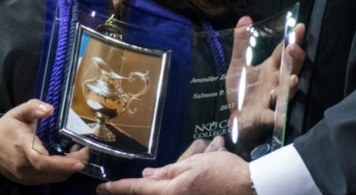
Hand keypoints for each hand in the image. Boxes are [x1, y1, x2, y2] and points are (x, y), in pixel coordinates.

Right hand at [0, 99, 89, 185]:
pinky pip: (50, 179)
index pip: (42, 161)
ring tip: (78, 151)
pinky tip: (68, 158)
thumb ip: (33, 108)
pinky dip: (62, 171)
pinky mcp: (29, 181)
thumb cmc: (5, 129)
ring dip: (70, 167)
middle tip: (86, 149)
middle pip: (54, 172)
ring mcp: (27, 177)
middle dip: (74, 163)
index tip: (80, 158)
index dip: (63, 163)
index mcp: (22, 149)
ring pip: (54, 178)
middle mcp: (24, 167)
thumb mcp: (17, 113)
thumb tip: (49, 109)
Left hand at [96, 150, 251, 194]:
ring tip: (172, 177)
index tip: (101, 188)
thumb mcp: (196, 163)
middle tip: (134, 181)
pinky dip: (177, 190)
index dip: (117, 188)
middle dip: (144, 187)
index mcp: (171, 192)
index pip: (136, 190)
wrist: (254, 189)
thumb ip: (170, 171)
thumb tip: (148, 176)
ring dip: (163, 186)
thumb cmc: (225, 172)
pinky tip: (186, 182)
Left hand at [225, 16, 305, 152]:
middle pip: (289, 68)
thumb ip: (241, 44)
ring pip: (285, 91)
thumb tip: (245, 18)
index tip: (299, 27)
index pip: (283, 51)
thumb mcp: (238, 65)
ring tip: (293, 78)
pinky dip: (278, 117)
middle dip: (294, 59)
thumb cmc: (241, 91)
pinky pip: (273, 116)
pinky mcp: (264, 116)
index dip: (291, 39)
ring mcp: (272, 99)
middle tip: (294, 48)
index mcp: (270, 68)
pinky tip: (280, 118)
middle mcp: (275, 82)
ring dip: (289, 86)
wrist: (234, 117)